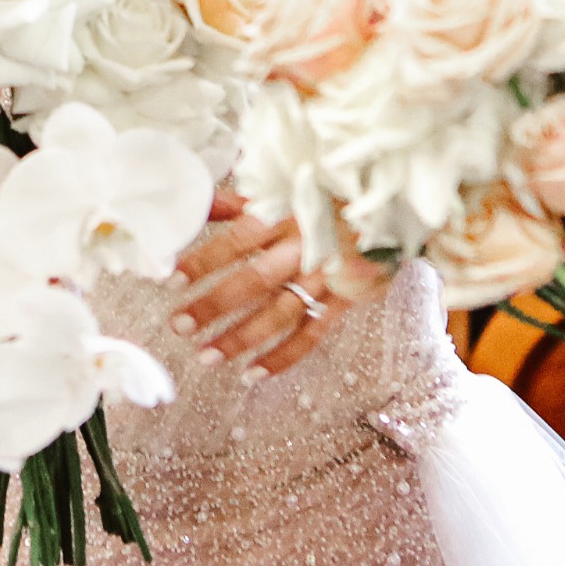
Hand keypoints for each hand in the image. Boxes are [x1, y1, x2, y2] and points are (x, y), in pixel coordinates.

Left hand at [169, 210, 386, 380]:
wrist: (393, 205)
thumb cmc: (324, 197)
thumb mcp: (282, 192)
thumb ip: (236, 202)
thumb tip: (189, 202)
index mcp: (285, 216)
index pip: (239, 240)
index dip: (206, 260)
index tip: (172, 279)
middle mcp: (304, 247)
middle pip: (255, 280)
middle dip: (215, 305)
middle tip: (180, 326)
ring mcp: (327, 276)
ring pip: (281, 313)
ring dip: (243, 337)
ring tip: (206, 356)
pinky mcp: (347, 299)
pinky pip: (314, 333)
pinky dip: (284, 356)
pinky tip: (254, 373)